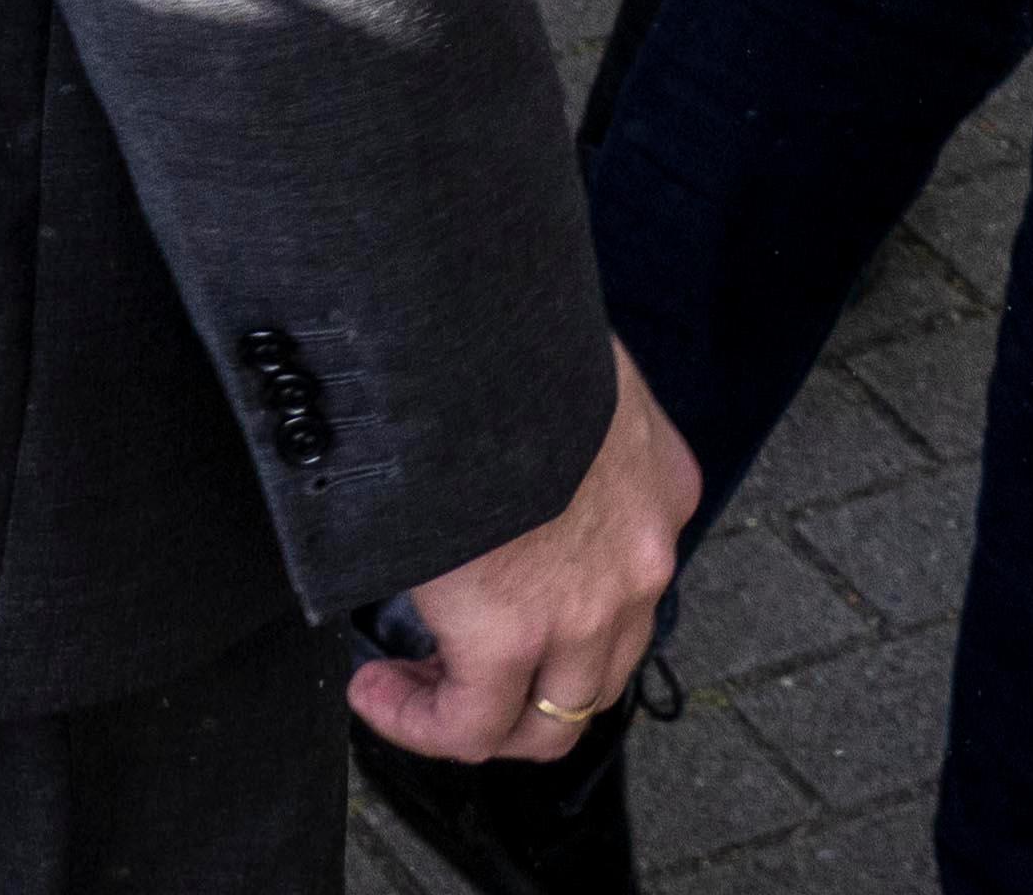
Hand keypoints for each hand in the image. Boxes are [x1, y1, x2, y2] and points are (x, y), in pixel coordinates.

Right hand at [352, 353, 698, 763]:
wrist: (467, 308)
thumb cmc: (497, 315)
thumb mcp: (559, 362)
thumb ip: (550, 408)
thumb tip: (486, 411)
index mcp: (660, 484)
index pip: (629, 588)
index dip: (562, 615)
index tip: (490, 601)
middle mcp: (643, 557)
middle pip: (599, 671)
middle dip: (528, 686)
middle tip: (450, 667)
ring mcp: (590, 603)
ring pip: (551, 716)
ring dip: (479, 715)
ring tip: (405, 688)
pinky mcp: (512, 628)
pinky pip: (471, 724)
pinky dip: (422, 723)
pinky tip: (372, 693)